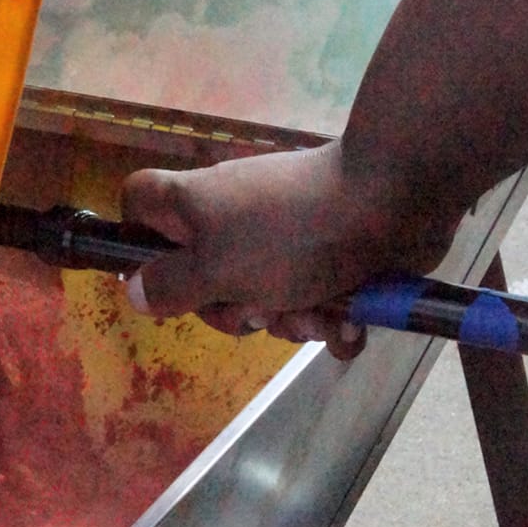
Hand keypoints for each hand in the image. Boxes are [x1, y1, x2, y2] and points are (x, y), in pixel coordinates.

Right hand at [120, 144, 461, 355]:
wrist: (393, 202)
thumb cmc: (291, 235)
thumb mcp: (217, 269)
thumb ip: (171, 285)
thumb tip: (134, 291)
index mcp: (196, 206)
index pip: (141, 203)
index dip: (137, 238)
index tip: (158, 275)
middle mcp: (236, 217)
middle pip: (205, 275)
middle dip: (235, 309)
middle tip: (257, 308)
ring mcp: (286, 235)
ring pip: (266, 295)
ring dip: (292, 319)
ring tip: (318, 313)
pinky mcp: (332, 252)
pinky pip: (315, 298)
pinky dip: (332, 318)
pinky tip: (348, 324)